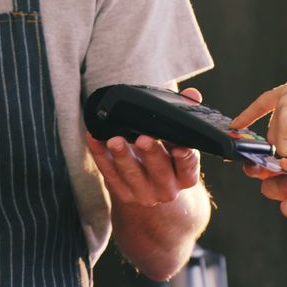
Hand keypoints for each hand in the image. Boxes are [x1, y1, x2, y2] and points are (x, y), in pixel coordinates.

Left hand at [86, 88, 202, 206]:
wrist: (148, 190)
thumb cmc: (165, 157)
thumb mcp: (178, 140)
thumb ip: (186, 115)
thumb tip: (192, 94)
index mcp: (185, 176)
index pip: (188, 166)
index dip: (185, 157)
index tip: (178, 147)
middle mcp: (167, 188)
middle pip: (159, 170)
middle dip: (150, 154)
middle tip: (142, 139)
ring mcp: (143, 193)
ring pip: (131, 173)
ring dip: (122, 156)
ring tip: (114, 140)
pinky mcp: (121, 192)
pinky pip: (108, 173)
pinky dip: (100, 154)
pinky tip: (94, 137)